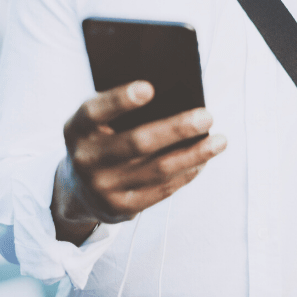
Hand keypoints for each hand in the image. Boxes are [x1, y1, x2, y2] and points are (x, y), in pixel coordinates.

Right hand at [52, 80, 226, 244]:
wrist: (79, 189)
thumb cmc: (99, 139)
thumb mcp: (95, 122)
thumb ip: (120, 110)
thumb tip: (176, 101)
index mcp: (76, 128)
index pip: (95, 111)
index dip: (120, 99)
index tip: (150, 87)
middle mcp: (85, 159)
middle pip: (137, 143)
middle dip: (177, 129)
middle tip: (207, 117)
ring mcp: (103, 188)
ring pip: (158, 170)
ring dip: (194, 154)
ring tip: (220, 140)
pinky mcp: (121, 208)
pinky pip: (162, 190)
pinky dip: (187, 173)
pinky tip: (203, 160)